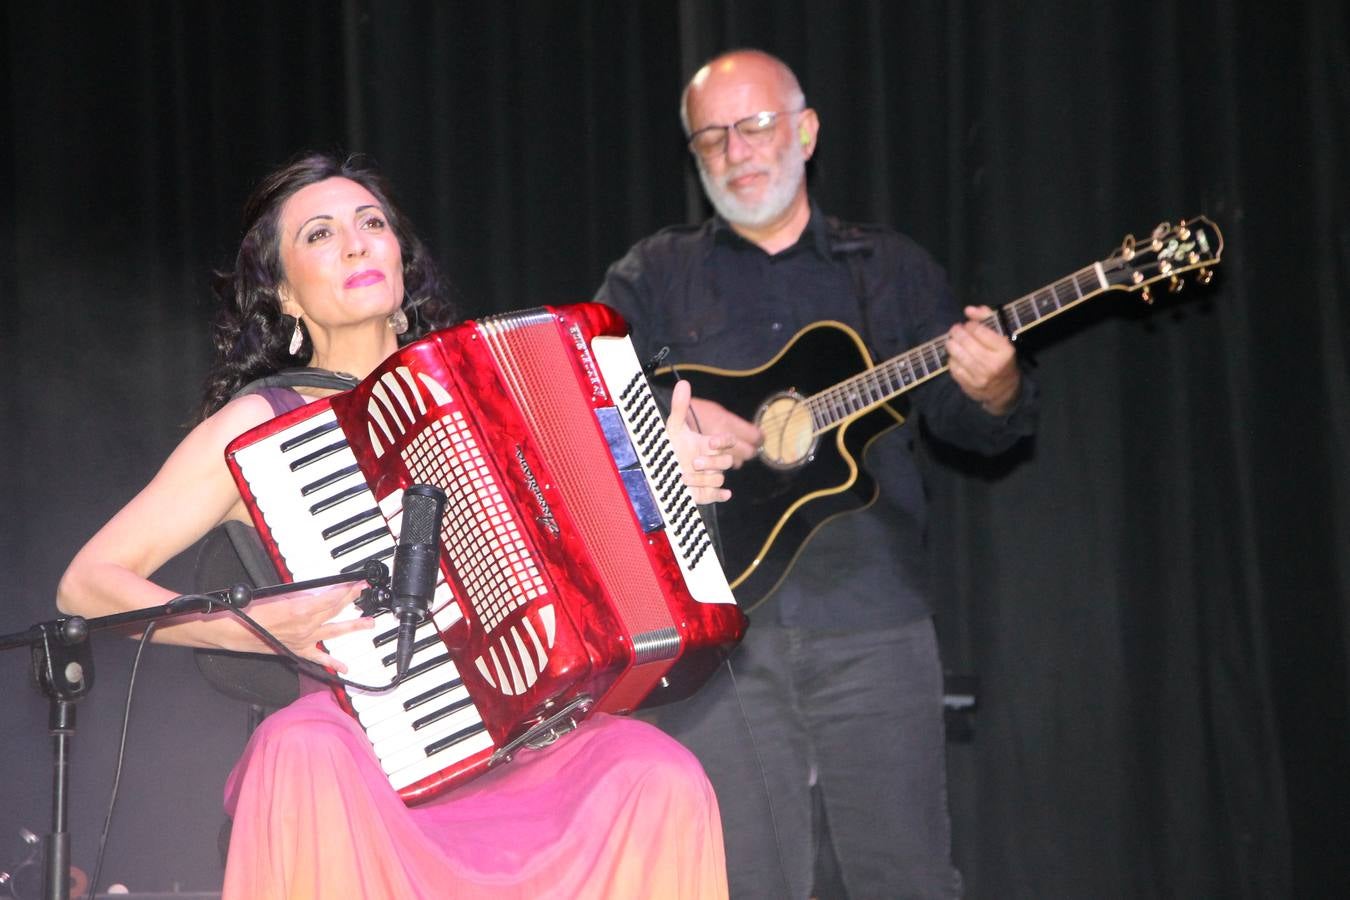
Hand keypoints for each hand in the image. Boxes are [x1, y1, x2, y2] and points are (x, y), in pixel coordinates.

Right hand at [238, 582, 374, 671]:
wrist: (235, 631)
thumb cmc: (251, 610)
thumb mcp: (280, 595)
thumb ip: (302, 595)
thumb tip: (317, 593)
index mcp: (302, 610)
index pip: (332, 598)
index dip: (347, 590)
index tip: (358, 583)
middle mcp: (307, 626)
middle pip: (335, 611)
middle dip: (351, 600)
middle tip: (364, 593)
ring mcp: (304, 640)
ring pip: (334, 632)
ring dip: (353, 627)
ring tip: (369, 623)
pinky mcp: (297, 651)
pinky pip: (318, 658)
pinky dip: (332, 663)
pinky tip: (344, 667)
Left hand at [667, 380, 748, 503]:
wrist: (658, 468)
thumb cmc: (669, 447)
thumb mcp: (673, 427)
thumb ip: (679, 406)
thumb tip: (683, 383)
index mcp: (708, 444)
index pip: (727, 441)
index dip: (723, 442)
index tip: (710, 442)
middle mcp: (712, 461)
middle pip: (727, 461)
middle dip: (714, 462)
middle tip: (695, 461)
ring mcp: (710, 477)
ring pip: (719, 478)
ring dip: (704, 479)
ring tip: (683, 477)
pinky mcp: (706, 492)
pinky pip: (719, 495)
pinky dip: (721, 495)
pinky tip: (723, 494)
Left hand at [946, 305, 1020, 414]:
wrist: (1005, 390)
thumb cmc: (1002, 359)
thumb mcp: (1002, 338)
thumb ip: (987, 319)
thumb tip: (968, 309)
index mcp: (1004, 350)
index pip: (979, 330)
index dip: (970, 324)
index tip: (969, 324)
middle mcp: (992, 364)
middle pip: (965, 341)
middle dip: (957, 332)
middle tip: (955, 330)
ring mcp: (980, 377)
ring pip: (957, 354)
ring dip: (951, 344)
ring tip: (952, 340)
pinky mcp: (969, 386)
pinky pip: (953, 367)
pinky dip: (951, 359)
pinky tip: (955, 356)